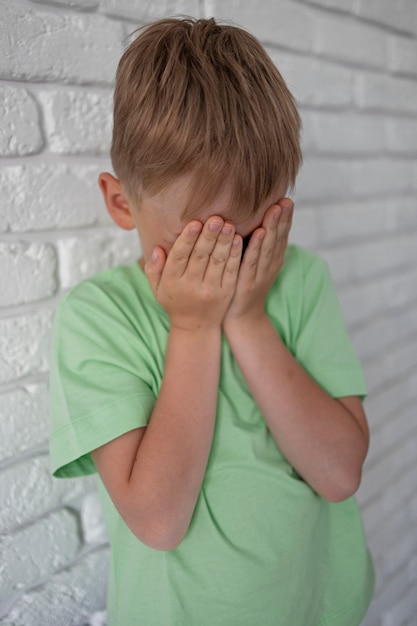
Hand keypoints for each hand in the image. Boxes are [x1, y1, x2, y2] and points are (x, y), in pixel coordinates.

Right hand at [145, 216, 241, 330]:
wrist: (195, 327)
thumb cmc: (175, 301)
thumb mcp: (157, 288)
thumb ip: (154, 268)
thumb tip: (157, 248)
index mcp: (172, 281)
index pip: (179, 256)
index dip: (188, 239)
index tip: (195, 223)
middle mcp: (191, 286)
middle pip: (201, 257)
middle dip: (209, 236)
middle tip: (215, 218)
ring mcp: (210, 290)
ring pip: (218, 262)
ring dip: (224, 242)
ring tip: (228, 224)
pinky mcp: (226, 293)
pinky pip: (231, 271)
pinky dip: (235, 255)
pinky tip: (238, 240)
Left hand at [223, 198, 293, 325]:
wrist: (241, 317)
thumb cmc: (244, 285)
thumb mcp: (254, 263)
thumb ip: (257, 244)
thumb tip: (256, 219)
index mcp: (273, 259)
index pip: (281, 236)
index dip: (285, 219)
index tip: (287, 199)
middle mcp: (270, 265)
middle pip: (278, 239)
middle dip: (282, 219)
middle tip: (286, 200)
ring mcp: (260, 274)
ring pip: (268, 248)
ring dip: (272, 228)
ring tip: (275, 210)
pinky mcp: (247, 282)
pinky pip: (251, 262)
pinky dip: (255, 247)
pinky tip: (258, 232)